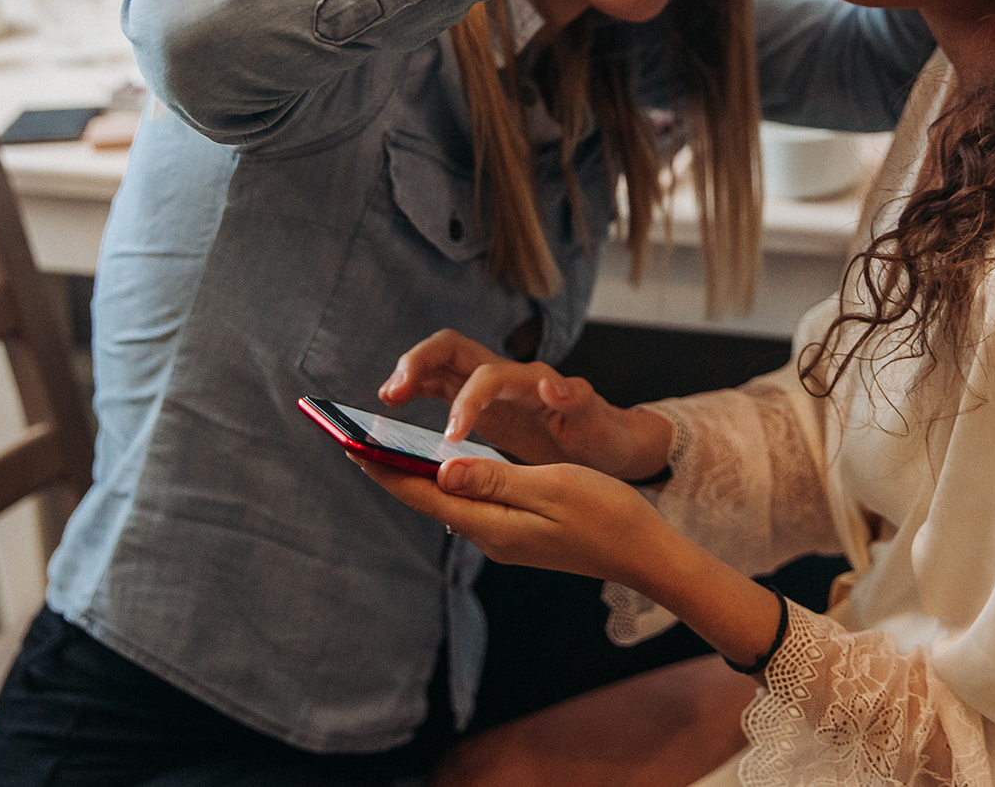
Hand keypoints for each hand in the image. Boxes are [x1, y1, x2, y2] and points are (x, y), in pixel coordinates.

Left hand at [351, 453, 667, 587]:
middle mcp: (491, 535)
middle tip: (353, 441)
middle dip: (390, 470)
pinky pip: (469, 504)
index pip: (425, 495)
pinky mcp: (518, 533)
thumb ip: (496, 479)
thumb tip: (443, 472)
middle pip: (428, 501)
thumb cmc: (607, 514)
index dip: (385, 468)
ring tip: (385, 450)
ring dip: (414, 477)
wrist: (645, 553)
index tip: (349, 444)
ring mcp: (505, 537)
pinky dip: (445, 482)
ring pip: (447, 503)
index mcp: (494, 524)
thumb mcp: (552, 487)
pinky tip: (440, 469)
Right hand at [380, 330, 672, 479]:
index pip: (488, 376)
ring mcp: (488, 385)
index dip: (466, 402)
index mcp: (531, 381)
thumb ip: (579, 401)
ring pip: (439, 363)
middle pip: (451, 348)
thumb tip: (553, 383)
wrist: (604, 441)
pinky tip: (392, 406)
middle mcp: (504, 375)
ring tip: (385, 398)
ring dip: (409, 374)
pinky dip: (414, 388)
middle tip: (392, 394)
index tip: (451, 438)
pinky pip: (439, 386)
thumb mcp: (597, 423)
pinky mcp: (478, 401)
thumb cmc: (602, 433)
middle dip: (418, 363)